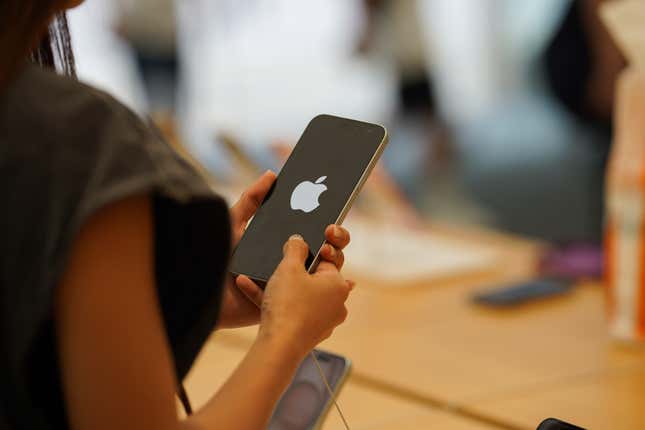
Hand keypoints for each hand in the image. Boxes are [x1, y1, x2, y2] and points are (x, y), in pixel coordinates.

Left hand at [217, 171, 352, 328]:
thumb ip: (251, 199)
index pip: (314, 230)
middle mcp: (291, 263)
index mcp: (282, 243)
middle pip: (327, 250)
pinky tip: (347, 283)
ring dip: (334, 261)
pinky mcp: (288, 305)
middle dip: (336, 238)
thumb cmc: (216, 257)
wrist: (204, 292)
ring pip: (326, 273)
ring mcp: (292, 285)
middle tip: (330, 232)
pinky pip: (313, 301)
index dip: (328, 222)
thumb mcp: (233, 223)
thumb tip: (272, 175)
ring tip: (327, 252)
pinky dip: (331, 292)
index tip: (332, 214)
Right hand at [239, 236, 353, 358]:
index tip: (291, 251)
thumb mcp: (289, 266)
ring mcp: (323, 322)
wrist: (279, 347)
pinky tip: (249, 290)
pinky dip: (273, 302)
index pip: (325, 260)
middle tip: (275, 266)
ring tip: (251, 277)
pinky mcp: (308, 335)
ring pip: (297, 296)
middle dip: (290, 271)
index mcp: (338, 285)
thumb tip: (299, 240)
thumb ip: (295, 247)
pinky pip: (290, 312)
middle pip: (311, 278)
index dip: (306, 254)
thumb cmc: (288, 305)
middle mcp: (336, 304)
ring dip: (276, 286)